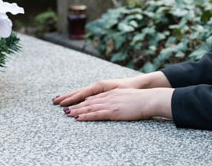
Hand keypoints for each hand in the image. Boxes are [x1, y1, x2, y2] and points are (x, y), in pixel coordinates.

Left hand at [52, 72, 170, 106]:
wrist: (149, 98)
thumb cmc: (141, 99)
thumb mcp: (126, 97)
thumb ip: (116, 99)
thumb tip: (108, 105)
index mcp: (110, 93)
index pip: (92, 96)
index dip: (80, 99)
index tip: (71, 102)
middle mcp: (107, 96)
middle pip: (87, 100)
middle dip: (73, 103)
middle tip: (61, 106)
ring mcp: (109, 103)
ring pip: (89, 107)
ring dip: (76, 110)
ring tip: (66, 113)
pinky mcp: (112, 110)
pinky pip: (96, 114)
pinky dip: (86, 116)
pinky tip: (78, 118)